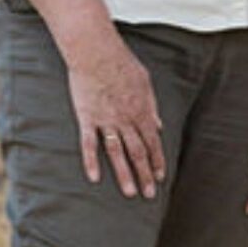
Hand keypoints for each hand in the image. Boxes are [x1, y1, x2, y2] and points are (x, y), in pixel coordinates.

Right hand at [66, 41, 165, 195]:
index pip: (153, 142)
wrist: (96, 52)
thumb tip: (158, 124)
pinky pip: (89, 144)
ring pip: (118, 153)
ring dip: (125, 175)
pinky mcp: (87, 118)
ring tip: (130, 193)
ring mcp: (106, 121)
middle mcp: (126, 119)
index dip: (158, 161)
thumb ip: (152, 106)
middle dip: (146, 175)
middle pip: (138, 152)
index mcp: (142, 111)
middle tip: (149, 194)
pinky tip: (94, 178)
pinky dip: (91, 162)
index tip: (161, 177)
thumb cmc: (121, 62)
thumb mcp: (145, 82)